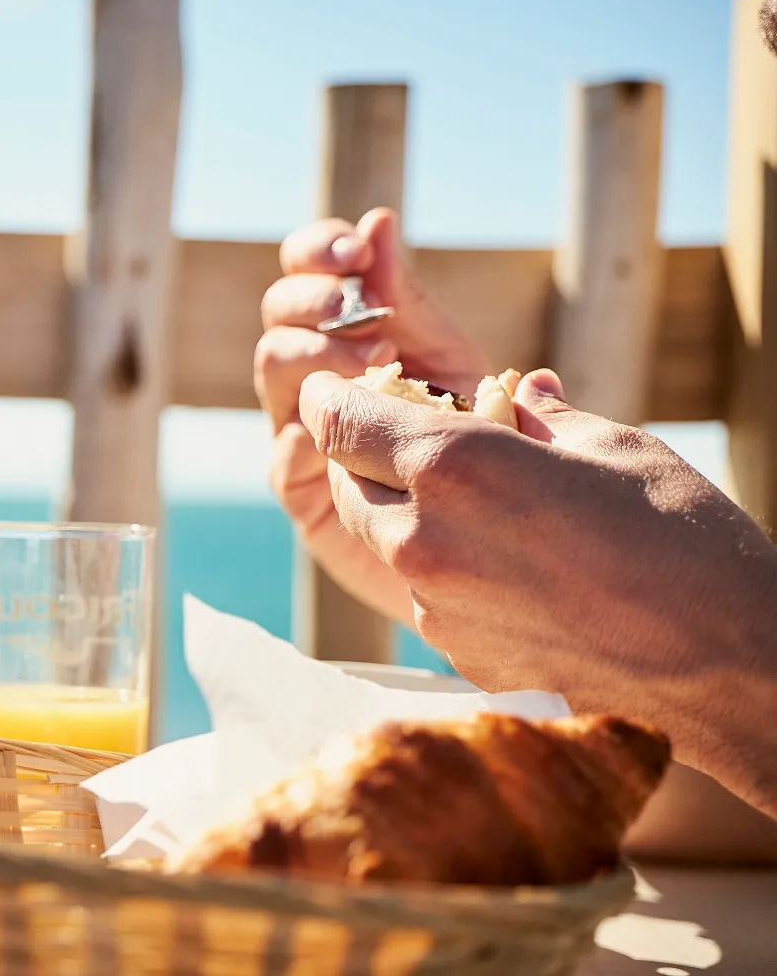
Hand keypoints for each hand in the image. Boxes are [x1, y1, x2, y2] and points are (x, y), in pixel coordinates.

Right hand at [255, 208, 489, 625]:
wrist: (490, 537)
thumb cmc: (473, 439)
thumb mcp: (451, 359)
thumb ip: (410, 300)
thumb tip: (378, 219)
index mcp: (341, 325)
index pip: (304, 267)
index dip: (318, 249)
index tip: (356, 250)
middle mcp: (307, 369)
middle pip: (279, 313)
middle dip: (318, 302)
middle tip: (369, 316)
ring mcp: (294, 426)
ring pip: (274, 369)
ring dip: (319, 355)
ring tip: (378, 365)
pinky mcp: (299, 487)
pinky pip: (286, 450)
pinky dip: (319, 432)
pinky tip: (360, 431)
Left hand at [297, 366, 776, 818]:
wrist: (732, 672)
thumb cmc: (687, 544)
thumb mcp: (616, 449)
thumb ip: (541, 417)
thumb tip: (520, 391)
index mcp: (454, 467)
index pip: (337, 422)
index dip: (328, 399)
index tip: (337, 388)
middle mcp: (424, 539)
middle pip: (346, 484)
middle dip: (363, 455)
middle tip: (405, 436)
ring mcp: (435, 607)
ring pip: (382, 542)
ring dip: (406, 514)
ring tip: (477, 502)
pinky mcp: (457, 656)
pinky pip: (426, 595)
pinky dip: (445, 569)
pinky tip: (510, 566)